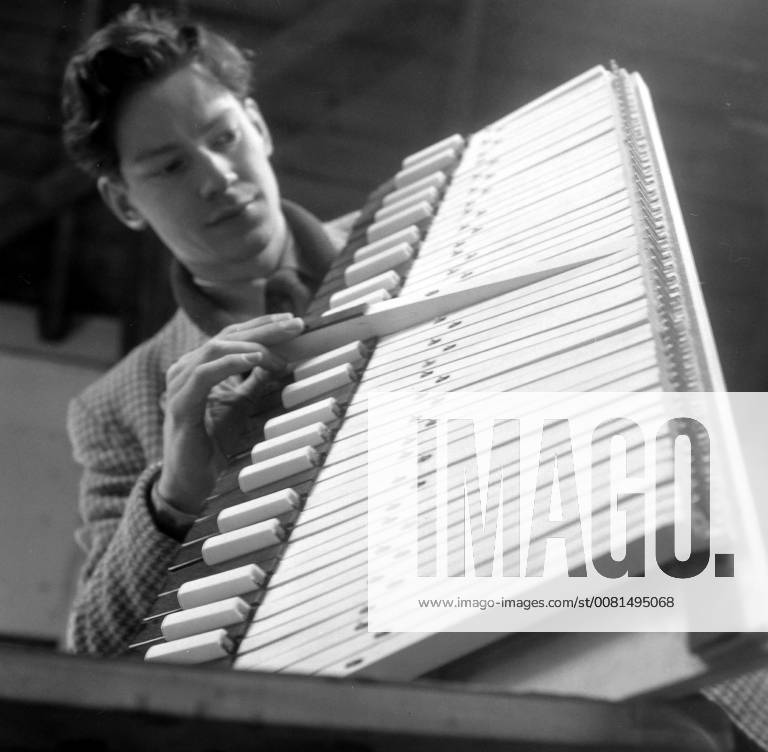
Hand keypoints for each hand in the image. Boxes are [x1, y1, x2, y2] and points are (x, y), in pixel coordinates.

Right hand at [156, 313, 302, 513]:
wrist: (192, 479)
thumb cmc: (213, 442)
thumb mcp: (242, 404)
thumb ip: (255, 381)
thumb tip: (278, 360)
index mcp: (200, 365)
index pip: (233, 335)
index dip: (263, 325)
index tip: (293, 321)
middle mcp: (187, 368)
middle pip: (228, 336)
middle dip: (265, 328)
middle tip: (296, 325)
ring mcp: (180, 384)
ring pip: (216, 348)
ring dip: (253, 346)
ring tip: (281, 353)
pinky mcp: (181, 403)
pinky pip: (204, 373)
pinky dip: (230, 363)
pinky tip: (254, 360)